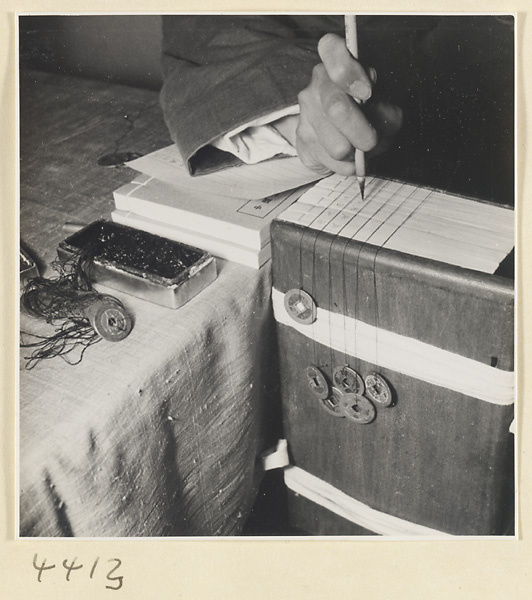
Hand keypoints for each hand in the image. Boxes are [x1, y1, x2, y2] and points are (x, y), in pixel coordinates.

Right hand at [274, 33, 401, 175]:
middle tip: (371, 141)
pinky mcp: (302, 142)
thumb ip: (386, 110)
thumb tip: (379, 119)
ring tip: (360, 148)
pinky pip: (332, 163)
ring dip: (356, 153)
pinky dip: (347, 166)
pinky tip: (349, 158)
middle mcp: (316, 86)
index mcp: (336, 63)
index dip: (349, 72)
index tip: (366, 92)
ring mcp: (306, 115)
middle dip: (361, 132)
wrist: (340, 138)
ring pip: (337, 145)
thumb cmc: (367, 115)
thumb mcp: (384, 106)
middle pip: (336, 108)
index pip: (331, 49)